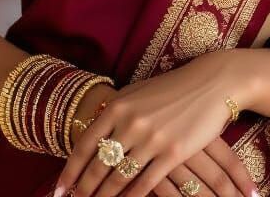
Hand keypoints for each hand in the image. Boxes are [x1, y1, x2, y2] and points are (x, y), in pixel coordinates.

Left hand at [56, 50, 256, 196]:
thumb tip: (94, 131)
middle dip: (83, 190)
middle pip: (99, 165)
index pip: (85, 144)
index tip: (59, 190)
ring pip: (118, 178)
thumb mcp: (138, 93)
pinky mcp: (172, 153)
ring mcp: (151, 138)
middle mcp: (130, 122)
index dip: (70, 171)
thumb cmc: (172, 88)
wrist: (210, 84)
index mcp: (119, 105)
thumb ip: (116, 111)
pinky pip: (144, 184)